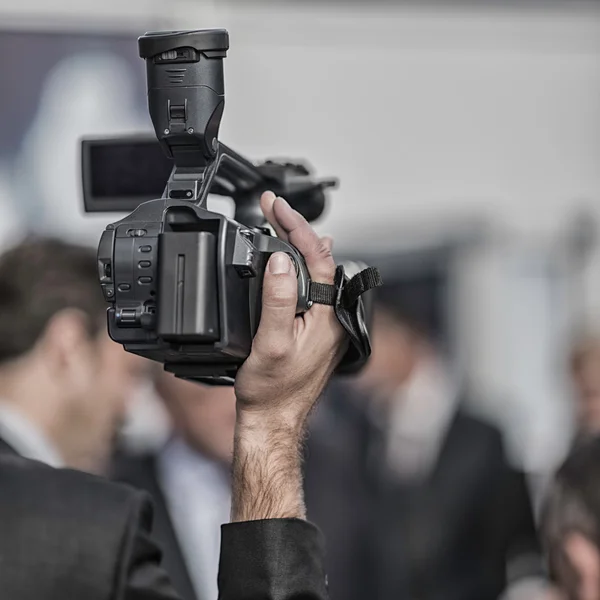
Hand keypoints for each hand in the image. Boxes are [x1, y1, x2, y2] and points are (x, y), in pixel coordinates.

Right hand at [234, 191, 344, 427]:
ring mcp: (324, 322)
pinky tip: (292, 260)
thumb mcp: (270, 342)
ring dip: (297, 244)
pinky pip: (311, 287)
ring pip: (316, 271)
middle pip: (319, 258)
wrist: (272, 419)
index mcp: (327, 316)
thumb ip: (278, 299)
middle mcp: (332, 316)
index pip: (317, 256)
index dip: (295, 226)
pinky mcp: (314, 328)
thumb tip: (280, 260)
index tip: (273, 204)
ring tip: (280, 220)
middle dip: (295, 228)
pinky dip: (298, 266)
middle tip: (270, 206)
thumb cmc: (271, 389)